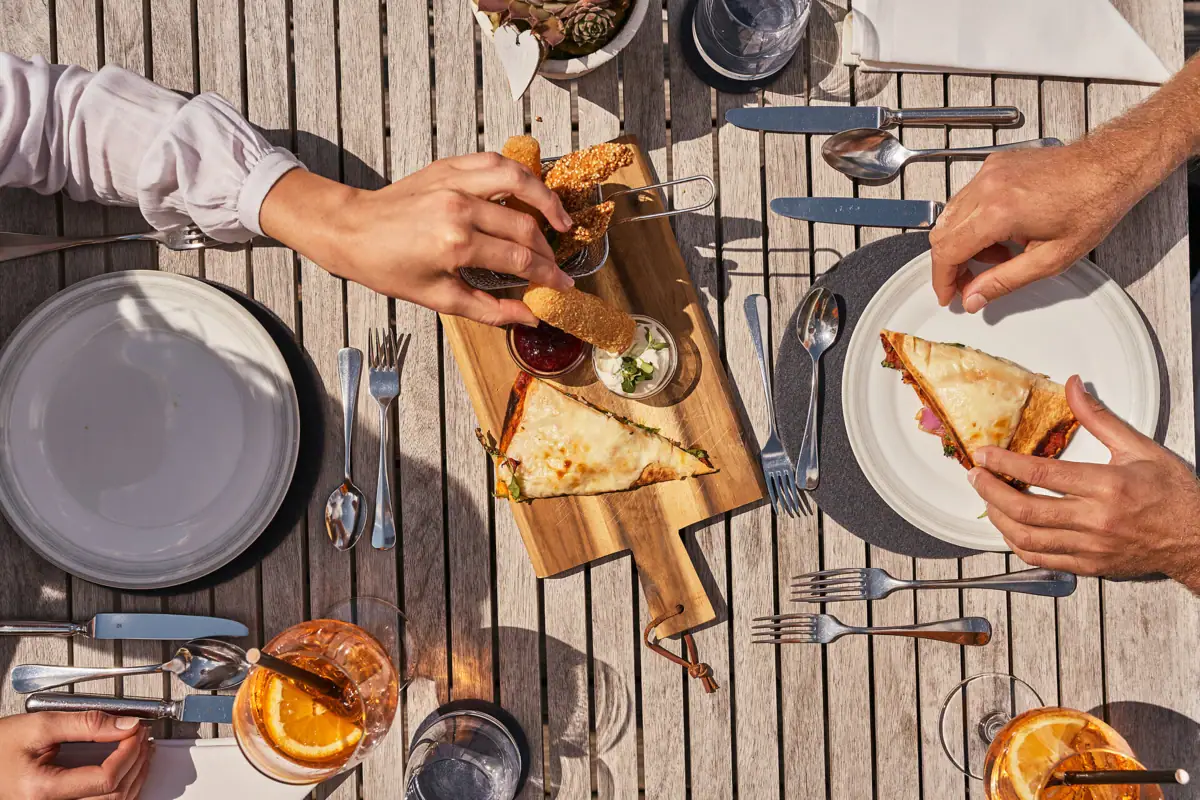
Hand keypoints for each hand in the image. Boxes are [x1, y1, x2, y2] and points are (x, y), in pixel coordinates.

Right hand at [0, 712, 151, 799]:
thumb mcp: (39, 726)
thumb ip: (86, 723)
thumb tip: (125, 725)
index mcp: (43, 790)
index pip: (105, 779)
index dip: (128, 753)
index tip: (136, 732)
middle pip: (113, 796)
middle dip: (136, 763)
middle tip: (141, 737)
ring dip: (133, 778)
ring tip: (140, 751)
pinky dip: (119, 788)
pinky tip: (126, 770)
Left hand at [261, 152, 575, 326]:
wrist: (350, 230)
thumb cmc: (386, 268)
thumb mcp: (438, 298)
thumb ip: (489, 309)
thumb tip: (528, 318)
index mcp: (456, 244)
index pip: (520, 259)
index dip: (548, 275)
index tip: (564, 286)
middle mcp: (459, 207)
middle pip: (524, 225)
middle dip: (549, 248)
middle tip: (558, 265)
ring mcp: (454, 181)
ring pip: (517, 180)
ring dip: (545, 198)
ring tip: (560, 219)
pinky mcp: (447, 166)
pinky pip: (493, 162)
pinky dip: (517, 174)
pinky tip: (528, 191)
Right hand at [928, 142, 1146, 311]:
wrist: (1110, 167)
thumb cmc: (1091, 207)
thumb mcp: (1051, 259)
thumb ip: (1004, 281)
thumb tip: (973, 298)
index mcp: (998, 212)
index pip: (947, 252)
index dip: (942, 279)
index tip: (947, 294)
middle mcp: (987, 187)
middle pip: (941, 233)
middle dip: (950, 263)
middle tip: (970, 282)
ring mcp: (988, 172)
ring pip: (950, 215)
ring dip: (962, 242)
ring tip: (998, 254)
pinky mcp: (994, 165)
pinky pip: (966, 198)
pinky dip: (973, 220)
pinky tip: (1001, 231)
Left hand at [967, 376, 1199, 589]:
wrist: (1197, 538)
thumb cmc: (1173, 494)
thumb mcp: (1139, 448)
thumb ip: (1098, 418)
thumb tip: (1073, 386)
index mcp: (1106, 486)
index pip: (1041, 472)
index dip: (1004, 463)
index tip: (984, 455)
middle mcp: (1095, 519)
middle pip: (1025, 508)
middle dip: (990, 490)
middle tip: (976, 475)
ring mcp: (1090, 547)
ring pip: (1027, 537)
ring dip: (998, 517)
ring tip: (987, 498)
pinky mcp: (1090, 566)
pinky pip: (1041, 558)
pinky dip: (1017, 543)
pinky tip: (1009, 527)